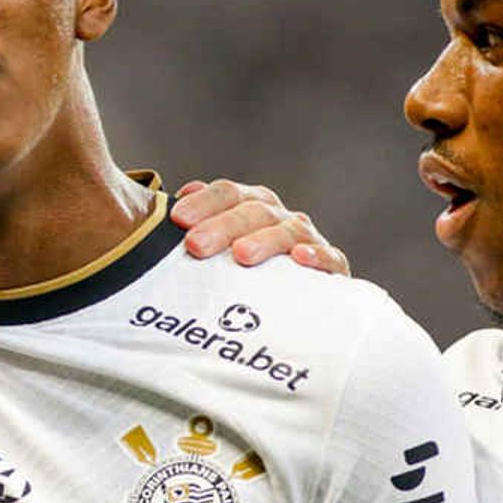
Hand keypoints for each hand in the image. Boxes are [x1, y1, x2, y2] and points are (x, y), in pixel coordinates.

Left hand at [170, 179, 350, 274]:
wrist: (301, 309)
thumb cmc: (248, 275)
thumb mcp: (220, 254)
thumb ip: (199, 230)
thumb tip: (170, 207)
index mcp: (252, 206)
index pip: (228, 193)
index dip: (204, 202)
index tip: (178, 219)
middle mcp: (279, 217)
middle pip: (253, 210)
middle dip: (222, 225)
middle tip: (196, 244)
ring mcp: (308, 239)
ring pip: (287, 230)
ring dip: (264, 239)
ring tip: (240, 254)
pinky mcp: (333, 267)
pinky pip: (328, 257)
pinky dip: (315, 256)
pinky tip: (299, 259)